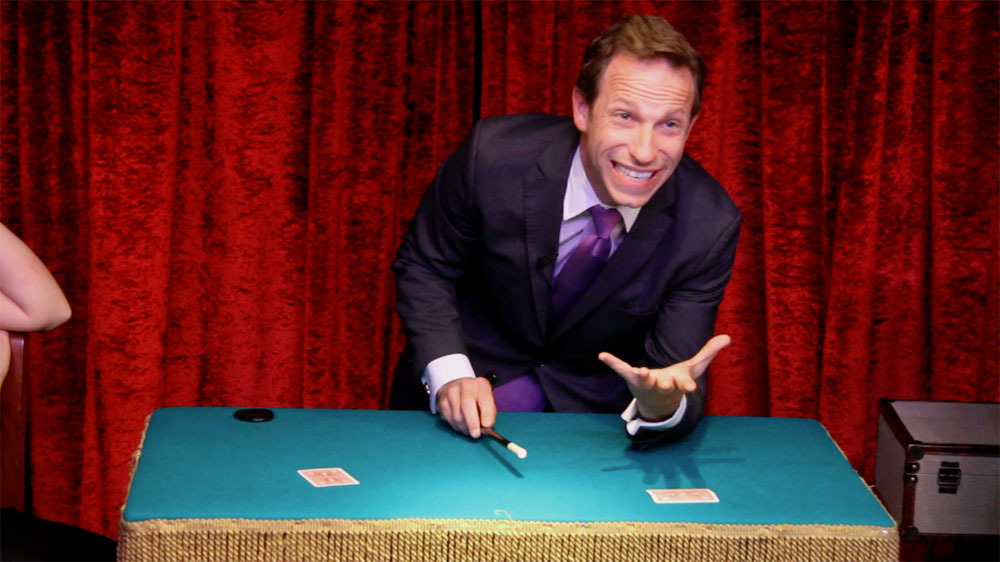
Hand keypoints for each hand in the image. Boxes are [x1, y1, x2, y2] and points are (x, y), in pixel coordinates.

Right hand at [437, 376, 496, 437]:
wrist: (457, 387)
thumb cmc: (476, 398)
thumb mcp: (488, 401)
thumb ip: (489, 414)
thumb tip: (485, 427)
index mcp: (481, 385)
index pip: (484, 399)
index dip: (486, 413)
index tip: (487, 425)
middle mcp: (465, 385)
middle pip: (466, 405)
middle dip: (472, 423)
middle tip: (476, 434)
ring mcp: (451, 392)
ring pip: (457, 416)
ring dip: (464, 427)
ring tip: (469, 428)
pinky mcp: (442, 401)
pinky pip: (449, 419)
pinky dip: (456, 426)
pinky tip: (460, 423)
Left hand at [598, 334, 730, 421]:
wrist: (658, 402)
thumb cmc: (677, 382)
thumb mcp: (694, 369)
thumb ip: (709, 352)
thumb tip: (728, 337)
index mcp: (678, 383)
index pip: (684, 385)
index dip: (687, 386)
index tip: (690, 389)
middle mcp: (662, 385)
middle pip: (665, 385)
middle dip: (666, 384)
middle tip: (666, 383)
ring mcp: (646, 382)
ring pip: (645, 380)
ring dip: (642, 376)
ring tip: (640, 371)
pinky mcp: (633, 377)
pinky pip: (622, 369)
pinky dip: (613, 362)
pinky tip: (602, 355)